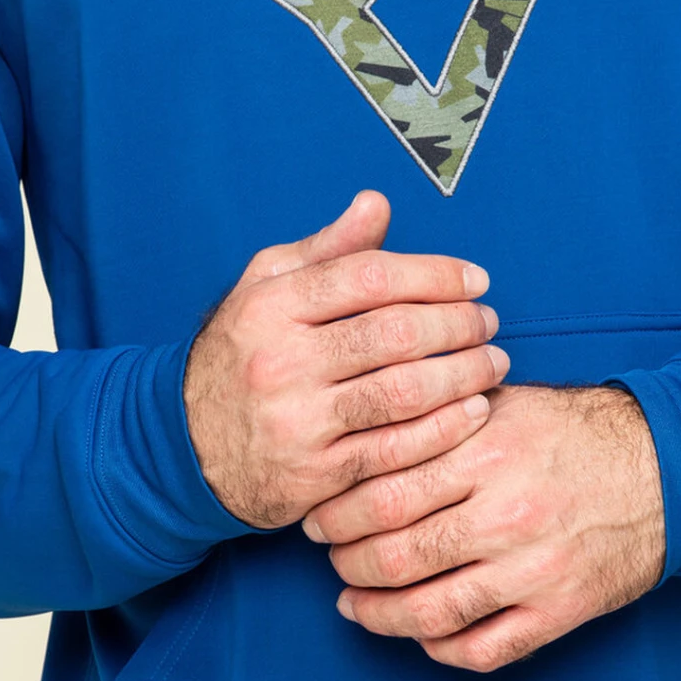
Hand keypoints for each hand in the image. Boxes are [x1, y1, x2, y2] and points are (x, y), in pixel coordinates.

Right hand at [184, 191, 508, 528]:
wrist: (186, 448)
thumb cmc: (242, 356)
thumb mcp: (266, 290)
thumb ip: (326, 250)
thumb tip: (377, 204)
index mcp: (270, 307)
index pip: (370, 276)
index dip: (435, 275)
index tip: (476, 280)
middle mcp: (280, 362)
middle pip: (395, 333)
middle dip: (458, 325)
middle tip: (490, 322)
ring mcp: (297, 422)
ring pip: (403, 392)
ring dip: (463, 376)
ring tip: (493, 363)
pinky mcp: (314, 475)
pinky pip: (396, 450)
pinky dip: (445, 430)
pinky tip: (473, 411)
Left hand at [303, 383, 665, 671]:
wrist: (669, 470)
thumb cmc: (576, 433)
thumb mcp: (507, 402)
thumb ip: (439, 415)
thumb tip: (359, 431)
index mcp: (488, 451)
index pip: (382, 491)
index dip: (336, 511)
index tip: (318, 514)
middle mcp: (508, 513)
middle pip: (394, 555)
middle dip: (346, 563)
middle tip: (330, 558)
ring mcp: (534, 569)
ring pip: (429, 611)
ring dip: (378, 614)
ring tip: (356, 603)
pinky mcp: (561, 611)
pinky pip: (483, 650)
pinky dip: (439, 649)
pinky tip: (419, 633)